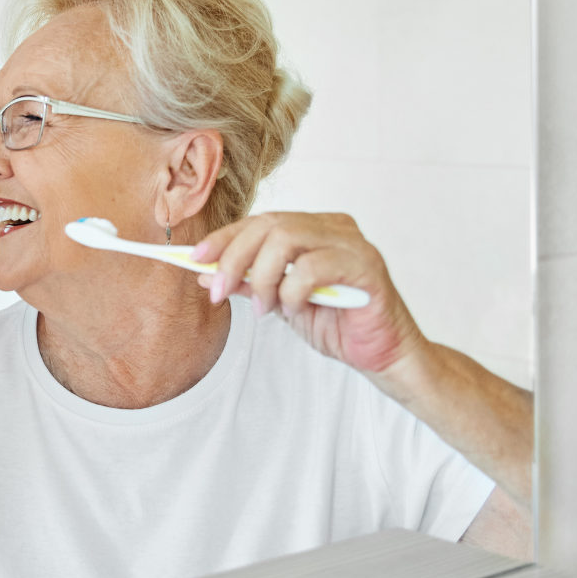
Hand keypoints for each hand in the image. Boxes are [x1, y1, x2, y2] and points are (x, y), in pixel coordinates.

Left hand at [191, 212, 423, 374]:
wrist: (380, 355)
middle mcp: (333, 227)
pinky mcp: (366, 266)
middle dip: (233, 258)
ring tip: (266, 309)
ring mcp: (352, 243)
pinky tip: (294, 309)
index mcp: (313, 229)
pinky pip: (312, 267)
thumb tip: (206, 274)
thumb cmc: (336, 324)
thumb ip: (249, 284)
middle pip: (268, 225)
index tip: (195, 259)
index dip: (224, 238)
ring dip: (262, 277)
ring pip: (286, 239)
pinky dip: (292, 290)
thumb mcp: (280, 302)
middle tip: (218, 291)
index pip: (259, 222)